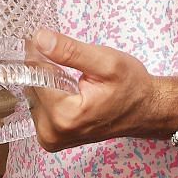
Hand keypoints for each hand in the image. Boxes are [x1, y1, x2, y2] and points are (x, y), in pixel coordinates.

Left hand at [23, 29, 177, 151]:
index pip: (34, 73)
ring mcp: (49, 139)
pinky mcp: (50, 139)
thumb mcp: (106, 62)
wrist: (146, 111)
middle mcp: (51, 133)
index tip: (54, 43)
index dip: (42, 53)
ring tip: (74, 81)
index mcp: (63, 115)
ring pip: (33, 94)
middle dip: (46, 69)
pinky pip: (39, 106)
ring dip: (48, 82)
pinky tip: (70, 92)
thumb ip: (70, 51)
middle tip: (72, 65)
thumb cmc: (131, 86)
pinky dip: (50, 94)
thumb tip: (38, 38)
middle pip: (31, 85)